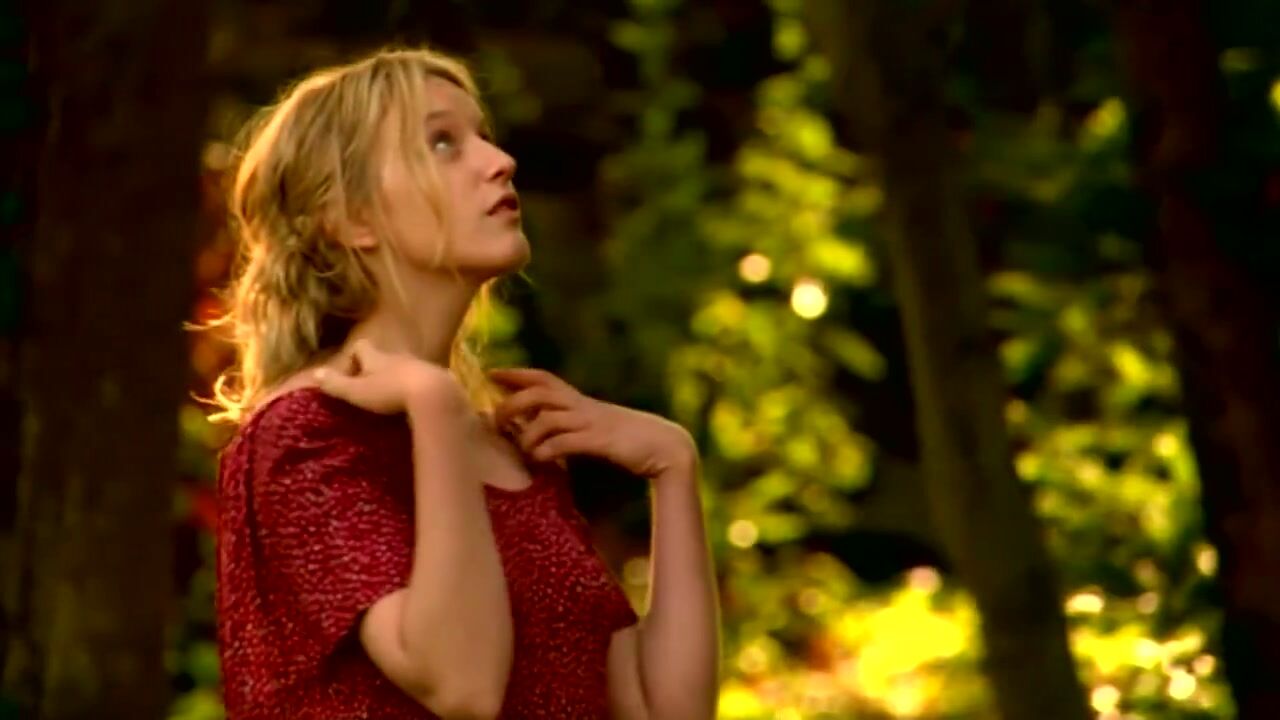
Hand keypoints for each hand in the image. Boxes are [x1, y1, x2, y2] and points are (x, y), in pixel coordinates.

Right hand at [312, 339, 466, 415]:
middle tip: (369, 390)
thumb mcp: (357, 391)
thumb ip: (336, 384)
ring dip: (397, 380)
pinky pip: (423, 380)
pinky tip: (415, 405)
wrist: (433, 393)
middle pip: (384, 357)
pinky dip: (416, 389)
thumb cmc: (390, 392)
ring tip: (391, 400)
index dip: (353, 357)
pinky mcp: (437, 378)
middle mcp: (398, 357)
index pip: (361, 347)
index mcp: (377, 358)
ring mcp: (419, 366)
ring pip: (404, 368)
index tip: (350, 375)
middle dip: (376, 371)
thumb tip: (315, 373)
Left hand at [489, 368, 696, 480]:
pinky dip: (545, 451)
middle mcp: (583, 407)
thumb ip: (574, 428)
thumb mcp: (599, 429)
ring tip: (522, 451)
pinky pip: (563, 442)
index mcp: (582, 402)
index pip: (543, 378)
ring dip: (526, 434)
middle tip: (495, 419)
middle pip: (538, 392)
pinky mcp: (600, 441)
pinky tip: (541, 462)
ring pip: (546, 417)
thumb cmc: (633, 442)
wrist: (668, 447)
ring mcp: (592, 422)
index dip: (516, 374)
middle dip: (511, 402)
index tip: (491, 373)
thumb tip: (548, 437)